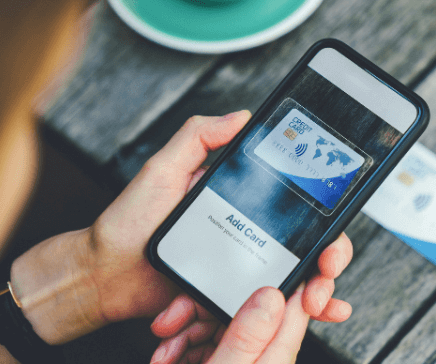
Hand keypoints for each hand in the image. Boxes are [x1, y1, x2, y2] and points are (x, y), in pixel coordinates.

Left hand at [86, 111, 352, 360]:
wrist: (104, 275)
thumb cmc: (129, 222)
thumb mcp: (162, 169)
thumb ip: (197, 138)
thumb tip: (241, 117)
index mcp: (238, 198)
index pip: (292, 202)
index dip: (322, 214)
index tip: (331, 229)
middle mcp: (246, 230)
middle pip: (304, 243)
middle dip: (329, 259)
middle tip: (329, 271)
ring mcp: (239, 265)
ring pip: (291, 277)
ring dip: (317, 291)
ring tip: (319, 302)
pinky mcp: (228, 296)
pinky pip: (264, 306)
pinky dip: (291, 315)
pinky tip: (313, 317)